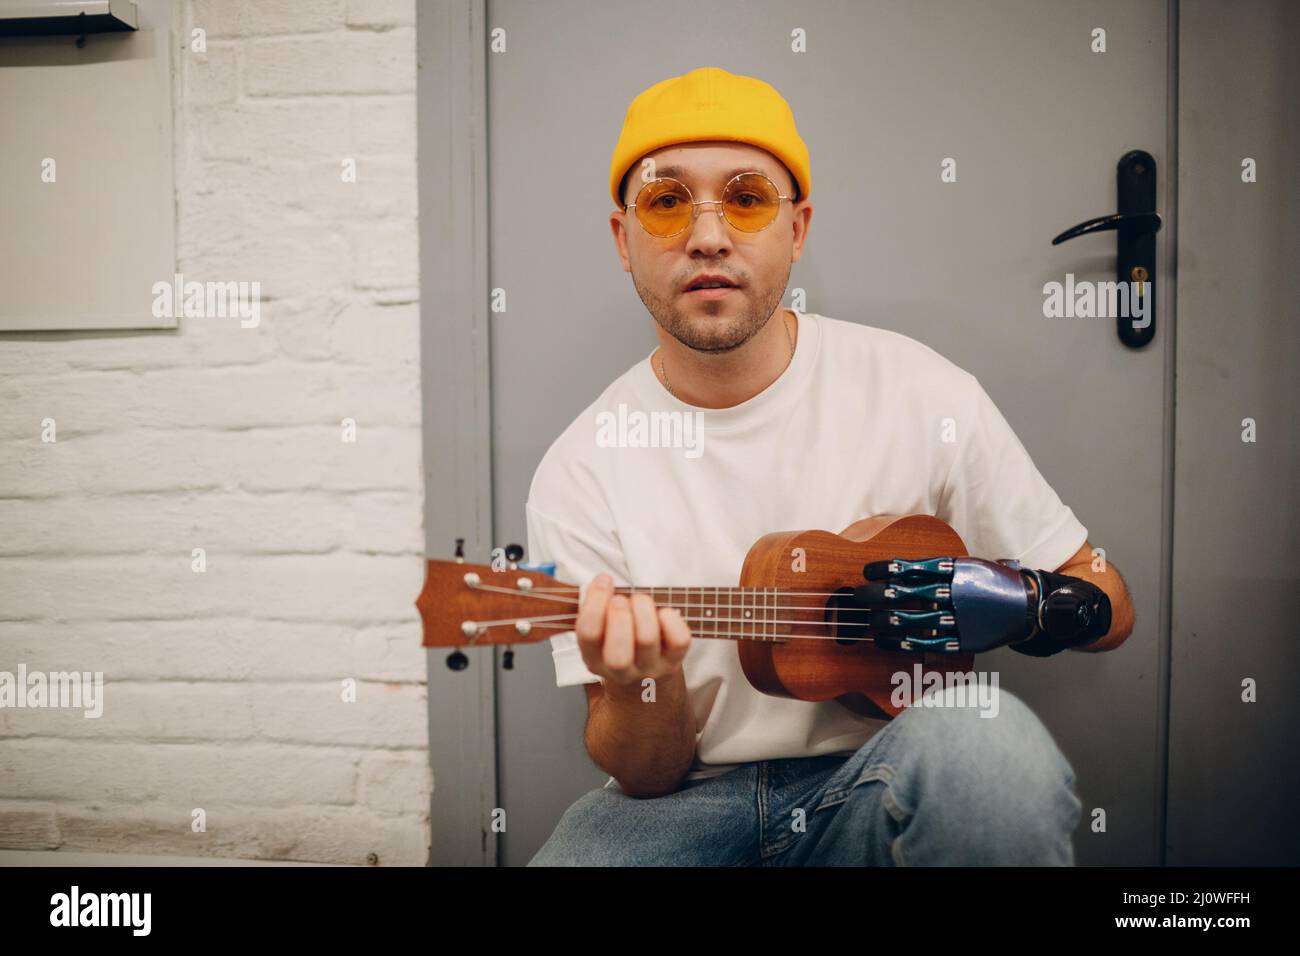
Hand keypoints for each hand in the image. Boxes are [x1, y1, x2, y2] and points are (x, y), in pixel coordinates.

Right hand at [574, 574, 691, 688]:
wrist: (647, 677)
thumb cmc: (620, 642)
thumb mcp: (601, 631)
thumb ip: (597, 609)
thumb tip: (602, 582)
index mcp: (595, 660)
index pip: (589, 635)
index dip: (595, 603)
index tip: (604, 580)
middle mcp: (621, 671)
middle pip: (618, 655)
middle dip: (618, 617)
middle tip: (620, 599)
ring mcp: (650, 668)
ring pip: (647, 640)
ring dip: (643, 610)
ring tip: (640, 600)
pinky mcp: (674, 661)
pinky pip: (678, 640)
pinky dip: (671, 618)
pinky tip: (662, 612)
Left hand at [857, 556, 1109, 655]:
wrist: (1030, 606)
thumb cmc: (993, 583)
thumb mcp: (969, 565)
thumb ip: (940, 567)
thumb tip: (901, 570)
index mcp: (956, 569)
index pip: (913, 568)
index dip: (887, 570)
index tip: (867, 571)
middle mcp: (956, 592)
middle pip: (907, 594)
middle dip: (877, 596)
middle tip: (857, 598)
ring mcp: (961, 618)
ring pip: (914, 620)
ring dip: (886, 621)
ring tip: (867, 622)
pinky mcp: (965, 640)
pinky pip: (929, 643)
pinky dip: (905, 643)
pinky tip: (888, 642)